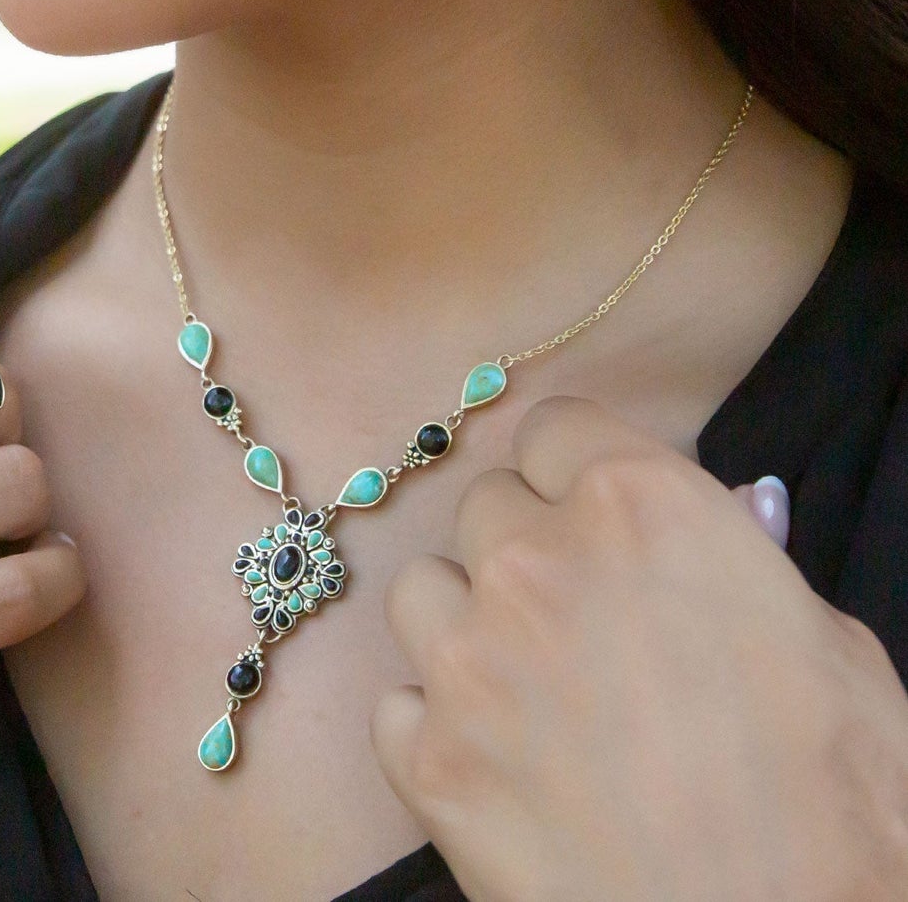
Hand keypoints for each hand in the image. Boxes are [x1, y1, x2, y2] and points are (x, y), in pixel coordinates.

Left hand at [370, 395, 907, 901]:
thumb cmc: (838, 806)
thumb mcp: (829, 647)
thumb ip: (743, 558)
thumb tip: (726, 514)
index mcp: (641, 505)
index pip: (554, 429)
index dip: (575, 473)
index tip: (590, 512)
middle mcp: (537, 559)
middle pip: (488, 507)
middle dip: (527, 550)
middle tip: (579, 619)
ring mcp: (470, 658)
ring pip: (424, 590)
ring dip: (466, 625)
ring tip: (529, 688)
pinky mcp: (430, 760)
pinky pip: (397, 702)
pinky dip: (436, 725)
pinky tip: (499, 760)